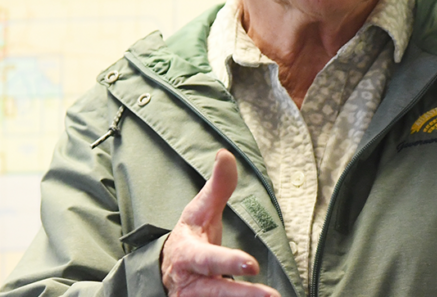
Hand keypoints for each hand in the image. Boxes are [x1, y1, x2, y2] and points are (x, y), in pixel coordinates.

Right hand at [161, 149, 280, 296]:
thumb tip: (225, 154)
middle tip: (271, 296)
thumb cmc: (191, 237)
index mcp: (188, 256)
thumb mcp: (200, 212)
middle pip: (215, 293)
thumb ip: (217, 187)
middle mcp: (190, 285)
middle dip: (242, 295)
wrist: (166, 272)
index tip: (252, 265)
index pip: (208, 259)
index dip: (228, 263)